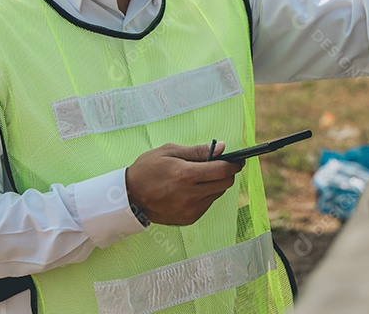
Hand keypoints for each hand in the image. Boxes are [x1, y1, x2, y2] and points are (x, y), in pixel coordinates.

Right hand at [125, 142, 244, 225]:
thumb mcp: (170, 151)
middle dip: (227, 173)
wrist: (130, 197)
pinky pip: (208, 204)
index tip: (238, 159)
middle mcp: (190, 195)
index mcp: (185, 175)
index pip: (222, 170)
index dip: (234, 163)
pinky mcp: (189, 219)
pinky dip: (206, 195)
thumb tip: (222, 148)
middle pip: (225, 183)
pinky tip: (192, 189)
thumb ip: (198, 151)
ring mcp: (190, 209)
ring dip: (216, 184)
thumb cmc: (148, 169)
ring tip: (200, 176)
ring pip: (217, 194)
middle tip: (221, 165)